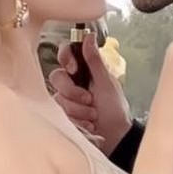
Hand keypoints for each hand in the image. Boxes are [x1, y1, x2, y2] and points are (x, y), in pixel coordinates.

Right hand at [50, 34, 132, 150]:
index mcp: (84, 70)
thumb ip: (94, 60)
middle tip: (90, 101)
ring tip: (93, 116)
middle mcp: (72, 83)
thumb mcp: (106, 83)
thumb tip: (88, 36)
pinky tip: (87, 125)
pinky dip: (75, 121)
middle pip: (56, 77)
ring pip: (58, 99)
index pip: (65, 54)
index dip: (65, 58)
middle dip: (73, 92)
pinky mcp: (62, 116)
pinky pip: (58, 115)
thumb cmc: (115, 109)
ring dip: (78, 110)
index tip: (74, 69)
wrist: (115, 138)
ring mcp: (66, 100)